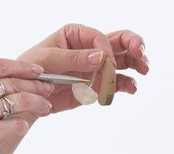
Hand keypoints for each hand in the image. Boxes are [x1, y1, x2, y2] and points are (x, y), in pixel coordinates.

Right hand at [0, 58, 52, 153]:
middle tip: (49, 88)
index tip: (37, 70)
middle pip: (15, 83)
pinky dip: (23, 125)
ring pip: (22, 102)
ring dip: (38, 103)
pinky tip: (23, 126)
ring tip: (46, 107)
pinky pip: (17, 125)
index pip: (0, 65)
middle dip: (37, 85)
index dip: (23, 66)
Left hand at [18, 24, 148, 111]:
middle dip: (134, 46)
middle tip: (141, 54)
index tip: (104, 64)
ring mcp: (97, 67)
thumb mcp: (48, 60)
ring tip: (144, 70)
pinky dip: (126, 85)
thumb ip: (74, 58)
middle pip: (120, 42)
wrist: (29, 98)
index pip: (100, 37)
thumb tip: (101, 56)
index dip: (105, 50)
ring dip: (136, 64)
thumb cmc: (32, 72)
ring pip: (124, 61)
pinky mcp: (99, 84)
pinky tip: (132, 88)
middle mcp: (90, 48)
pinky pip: (117, 83)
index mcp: (77, 35)